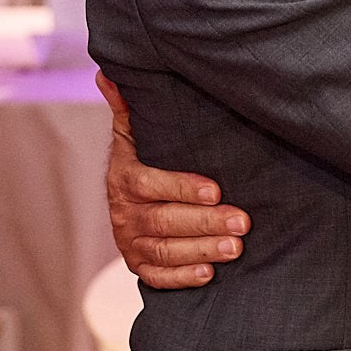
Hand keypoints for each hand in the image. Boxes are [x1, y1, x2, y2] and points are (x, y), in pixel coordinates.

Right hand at [101, 72, 248, 288]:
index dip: (182, 187)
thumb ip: (127, 108)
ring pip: (164, 250)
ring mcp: (129, 241)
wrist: (126, 201)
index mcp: (124, 178)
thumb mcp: (132, 134)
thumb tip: (108, 73)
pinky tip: (208, 274)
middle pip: (164, 221)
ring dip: (201, 250)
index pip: (151, 185)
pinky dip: (182, 277)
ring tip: (236, 248)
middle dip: (205, 223)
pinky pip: (157, 276)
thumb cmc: (142, 158)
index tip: (216, 190)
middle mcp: (123, 212)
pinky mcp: (137, 265)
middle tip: (242, 222)